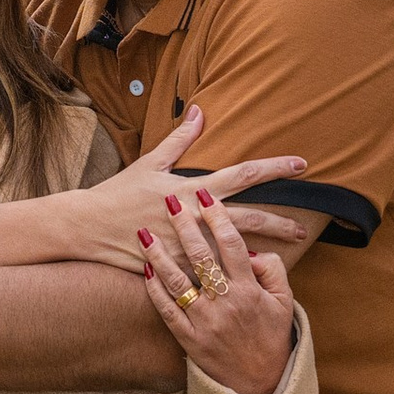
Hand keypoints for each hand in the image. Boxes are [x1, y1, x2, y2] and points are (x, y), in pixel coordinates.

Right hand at [50, 106, 307, 269]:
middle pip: (249, 217)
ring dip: (263, 251)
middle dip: (280, 220)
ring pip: (233, 249)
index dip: (274, 168)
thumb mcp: (150, 162)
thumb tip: (200, 111)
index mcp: (191, 187)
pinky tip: (249, 282)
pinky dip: (229, 278)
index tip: (301, 165)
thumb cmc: (118, 192)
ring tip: (287, 256)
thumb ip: (179, 139)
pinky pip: (208, 274)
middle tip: (306, 227)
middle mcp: (194, 216)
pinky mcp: (176, 266)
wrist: (87, 226)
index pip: (243, 173)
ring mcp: (186, 244)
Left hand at [140, 187, 294, 393]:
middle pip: (201, 257)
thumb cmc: (271, 338)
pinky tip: (144, 270)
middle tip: (170, 201)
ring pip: (177, 282)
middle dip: (184, 226)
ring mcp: (205, 323)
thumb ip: (272, 271)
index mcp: (250, 291)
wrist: (258, 386)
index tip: (206, 197)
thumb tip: (253, 250)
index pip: (233, 245)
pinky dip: (155, 290)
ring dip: (159, 255)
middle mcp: (226, 304)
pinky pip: (167, 311)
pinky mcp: (189, 340)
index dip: (219, 218)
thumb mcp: (284, 303)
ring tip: (144, 232)